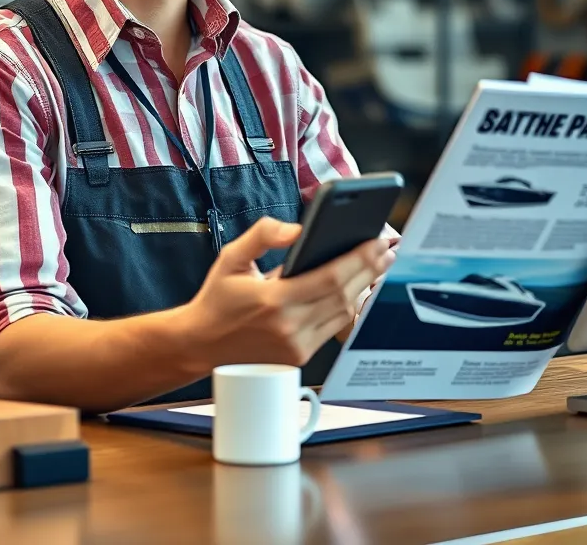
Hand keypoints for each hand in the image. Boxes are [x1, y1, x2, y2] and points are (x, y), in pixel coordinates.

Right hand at [185, 217, 395, 368]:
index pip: (330, 278)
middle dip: (370, 270)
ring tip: (378, 265)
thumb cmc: (218, 298)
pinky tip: (358, 289)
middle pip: (345, 295)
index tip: (378, 243)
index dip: (360, 260)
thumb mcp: (232, 257)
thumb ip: (263, 235)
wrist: (200, 344)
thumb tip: (296, 229)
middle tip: (387, 250)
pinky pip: (333, 328)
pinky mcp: (299, 356)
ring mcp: (296, 345)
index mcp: (274, 300)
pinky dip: (348, 307)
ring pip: (343, 314)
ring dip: (364, 288)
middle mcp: (289, 326)